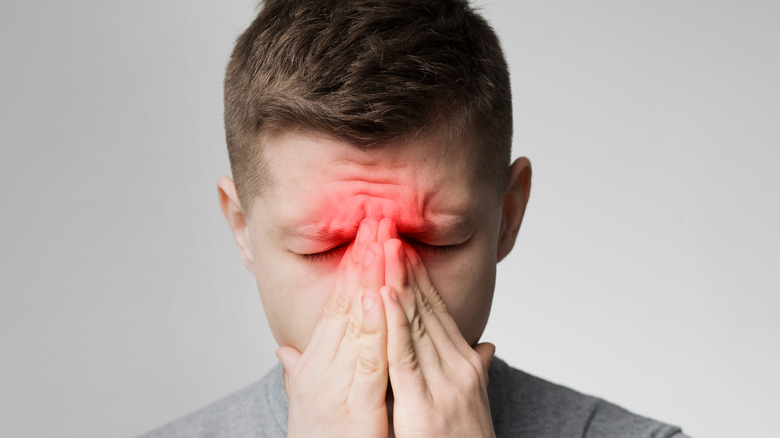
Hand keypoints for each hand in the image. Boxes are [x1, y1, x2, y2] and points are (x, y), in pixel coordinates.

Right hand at [276, 218, 389, 437]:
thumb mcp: (308, 402)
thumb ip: (300, 372)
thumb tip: (286, 352)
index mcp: (317, 364)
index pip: (336, 306)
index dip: (352, 269)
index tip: (366, 235)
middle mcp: (321, 367)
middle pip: (346, 303)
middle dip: (362, 259)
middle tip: (377, 219)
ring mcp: (336, 384)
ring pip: (355, 322)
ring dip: (369, 279)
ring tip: (381, 241)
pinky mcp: (356, 405)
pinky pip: (367, 360)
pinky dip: (373, 327)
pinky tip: (380, 297)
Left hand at [377, 218, 495, 437]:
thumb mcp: (474, 400)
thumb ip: (477, 369)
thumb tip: (487, 346)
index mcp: (465, 364)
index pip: (438, 312)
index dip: (419, 278)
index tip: (403, 248)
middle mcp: (459, 366)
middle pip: (427, 308)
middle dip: (407, 269)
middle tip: (390, 232)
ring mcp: (445, 383)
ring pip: (416, 323)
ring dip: (399, 283)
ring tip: (385, 248)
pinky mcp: (425, 403)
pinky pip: (404, 355)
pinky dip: (393, 323)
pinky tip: (381, 296)